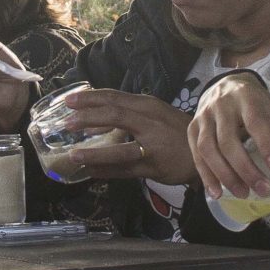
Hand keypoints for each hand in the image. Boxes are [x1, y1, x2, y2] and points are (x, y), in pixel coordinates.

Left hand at [56, 88, 198, 185]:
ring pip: (121, 150)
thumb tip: (90, 124)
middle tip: (66, 122)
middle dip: (88, 118)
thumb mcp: (153, 116)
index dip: (90, 98)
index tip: (68, 100)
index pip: (115, 98)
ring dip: (96, 153)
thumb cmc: (174, 131)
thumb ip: (125, 117)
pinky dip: (106, 171)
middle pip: (116, 117)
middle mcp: (150, 123)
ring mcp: (153, 147)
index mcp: (147, 106)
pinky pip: (126, 171)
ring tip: (74, 155)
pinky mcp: (155, 168)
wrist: (204, 152)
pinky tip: (89, 172)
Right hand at [191, 72, 269, 198]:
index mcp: (247, 98)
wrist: (227, 85)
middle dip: (246, 169)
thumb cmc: (257, 106)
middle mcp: (221, 105)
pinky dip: (206, 176)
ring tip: (242, 194)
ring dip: (225, 176)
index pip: (255, 122)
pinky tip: (216, 193)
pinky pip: (196, 155)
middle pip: (228, 141)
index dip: (266, 145)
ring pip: (208, 149)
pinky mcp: (191, 128)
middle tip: (263, 190)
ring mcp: (203, 116)